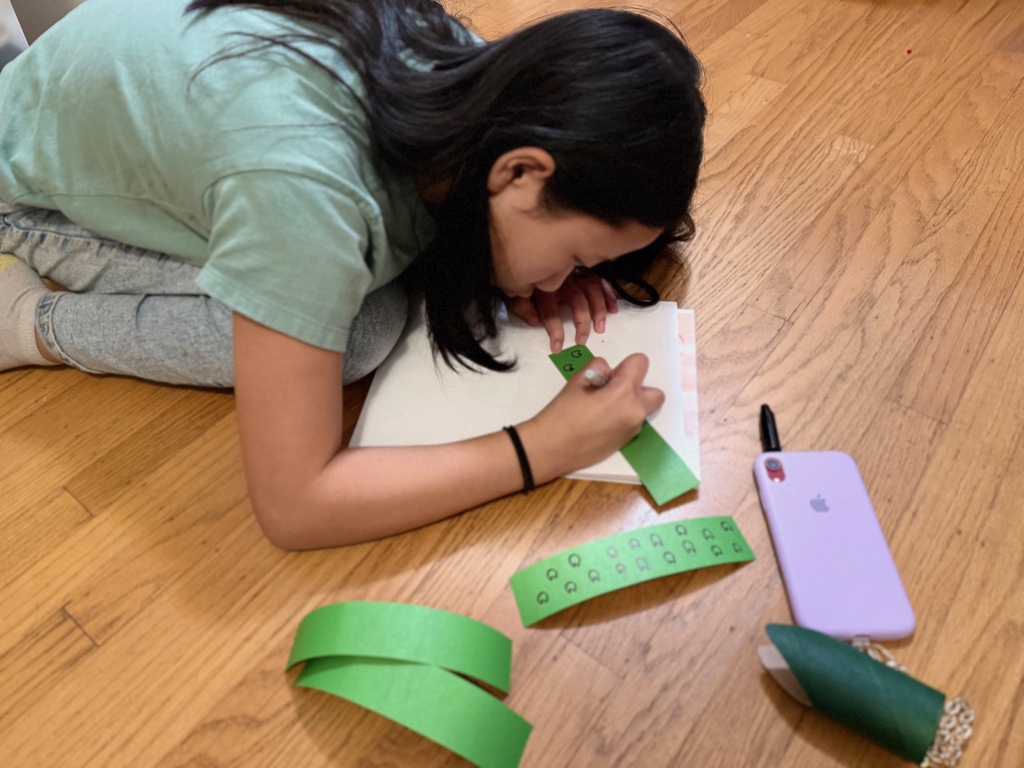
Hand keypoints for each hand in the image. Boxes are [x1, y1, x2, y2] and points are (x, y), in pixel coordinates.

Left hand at [507, 272, 617, 352]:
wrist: (528, 251)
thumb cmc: (523, 275)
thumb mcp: (514, 291)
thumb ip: (522, 307)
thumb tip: (534, 321)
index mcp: (544, 288)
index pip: (551, 313)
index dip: (555, 332)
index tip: (558, 348)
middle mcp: (562, 281)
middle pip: (577, 302)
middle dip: (582, 324)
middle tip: (582, 340)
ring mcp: (575, 274)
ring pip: (592, 291)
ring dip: (598, 310)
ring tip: (600, 328)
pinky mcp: (584, 271)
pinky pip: (600, 281)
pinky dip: (608, 293)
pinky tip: (613, 308)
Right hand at [517, 353, 664, 480]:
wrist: (552, 447)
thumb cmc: (562, 412)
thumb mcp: (577, 380)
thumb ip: (598, 368)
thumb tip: (610, 375)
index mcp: (624, 392)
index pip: (641, 363)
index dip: (625, 366)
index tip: (608, 377)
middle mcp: (636, 411)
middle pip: (655, 392)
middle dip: (638, 388)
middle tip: (613, 392)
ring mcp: (634, 429)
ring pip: (644, 409)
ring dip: (631, 404)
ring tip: (604, 409)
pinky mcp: (627, 442)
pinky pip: (634, 423)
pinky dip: (624, 418)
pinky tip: (601, 423)